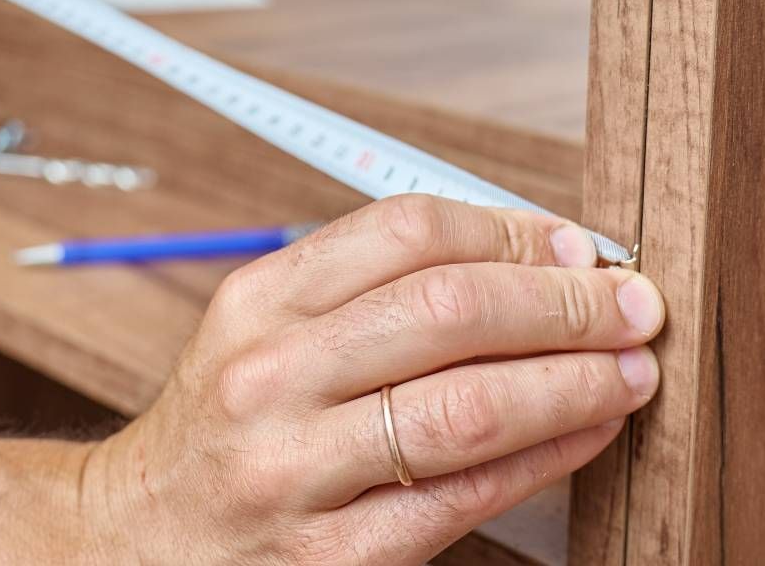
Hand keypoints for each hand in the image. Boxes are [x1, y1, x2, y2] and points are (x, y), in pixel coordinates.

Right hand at [81, 195, 664, 564]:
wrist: (130, 544)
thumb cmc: (227, 435)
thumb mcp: (265, 335)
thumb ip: (373, 290)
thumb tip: (536, 255)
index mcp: (259, 302)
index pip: (408, 232)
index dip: (514, 232)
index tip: (577, 246)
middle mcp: (269, 377)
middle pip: (449, 310)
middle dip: (565, 302)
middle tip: (633, 304)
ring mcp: (295, 471)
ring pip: (468, 405)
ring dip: (574, 380)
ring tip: (632, 369)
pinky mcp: (330, 557)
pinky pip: (463, 496)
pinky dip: (546, 457)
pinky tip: (589, 433)